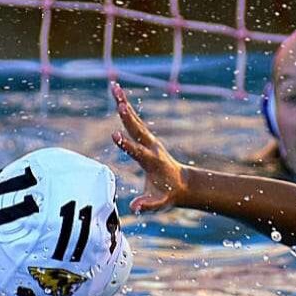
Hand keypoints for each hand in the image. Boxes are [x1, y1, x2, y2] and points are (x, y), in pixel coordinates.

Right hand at [110, 82, 188, 212]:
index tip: (114, 134)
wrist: (182, 183)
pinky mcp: (146, 137)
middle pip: (137, 129)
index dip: (126, 144)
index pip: (137, 152)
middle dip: (127, 117)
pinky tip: (118, 95)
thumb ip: (148, 204)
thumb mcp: (159, 203)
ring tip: (114, 87)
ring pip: (135, 120)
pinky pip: (134, 120)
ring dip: (124, 103)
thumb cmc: (168, 194)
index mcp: (152, 162)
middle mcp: (151, 147)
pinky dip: (126, 107)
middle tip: (118, 103)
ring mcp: (150, 140)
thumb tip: (135, 207)